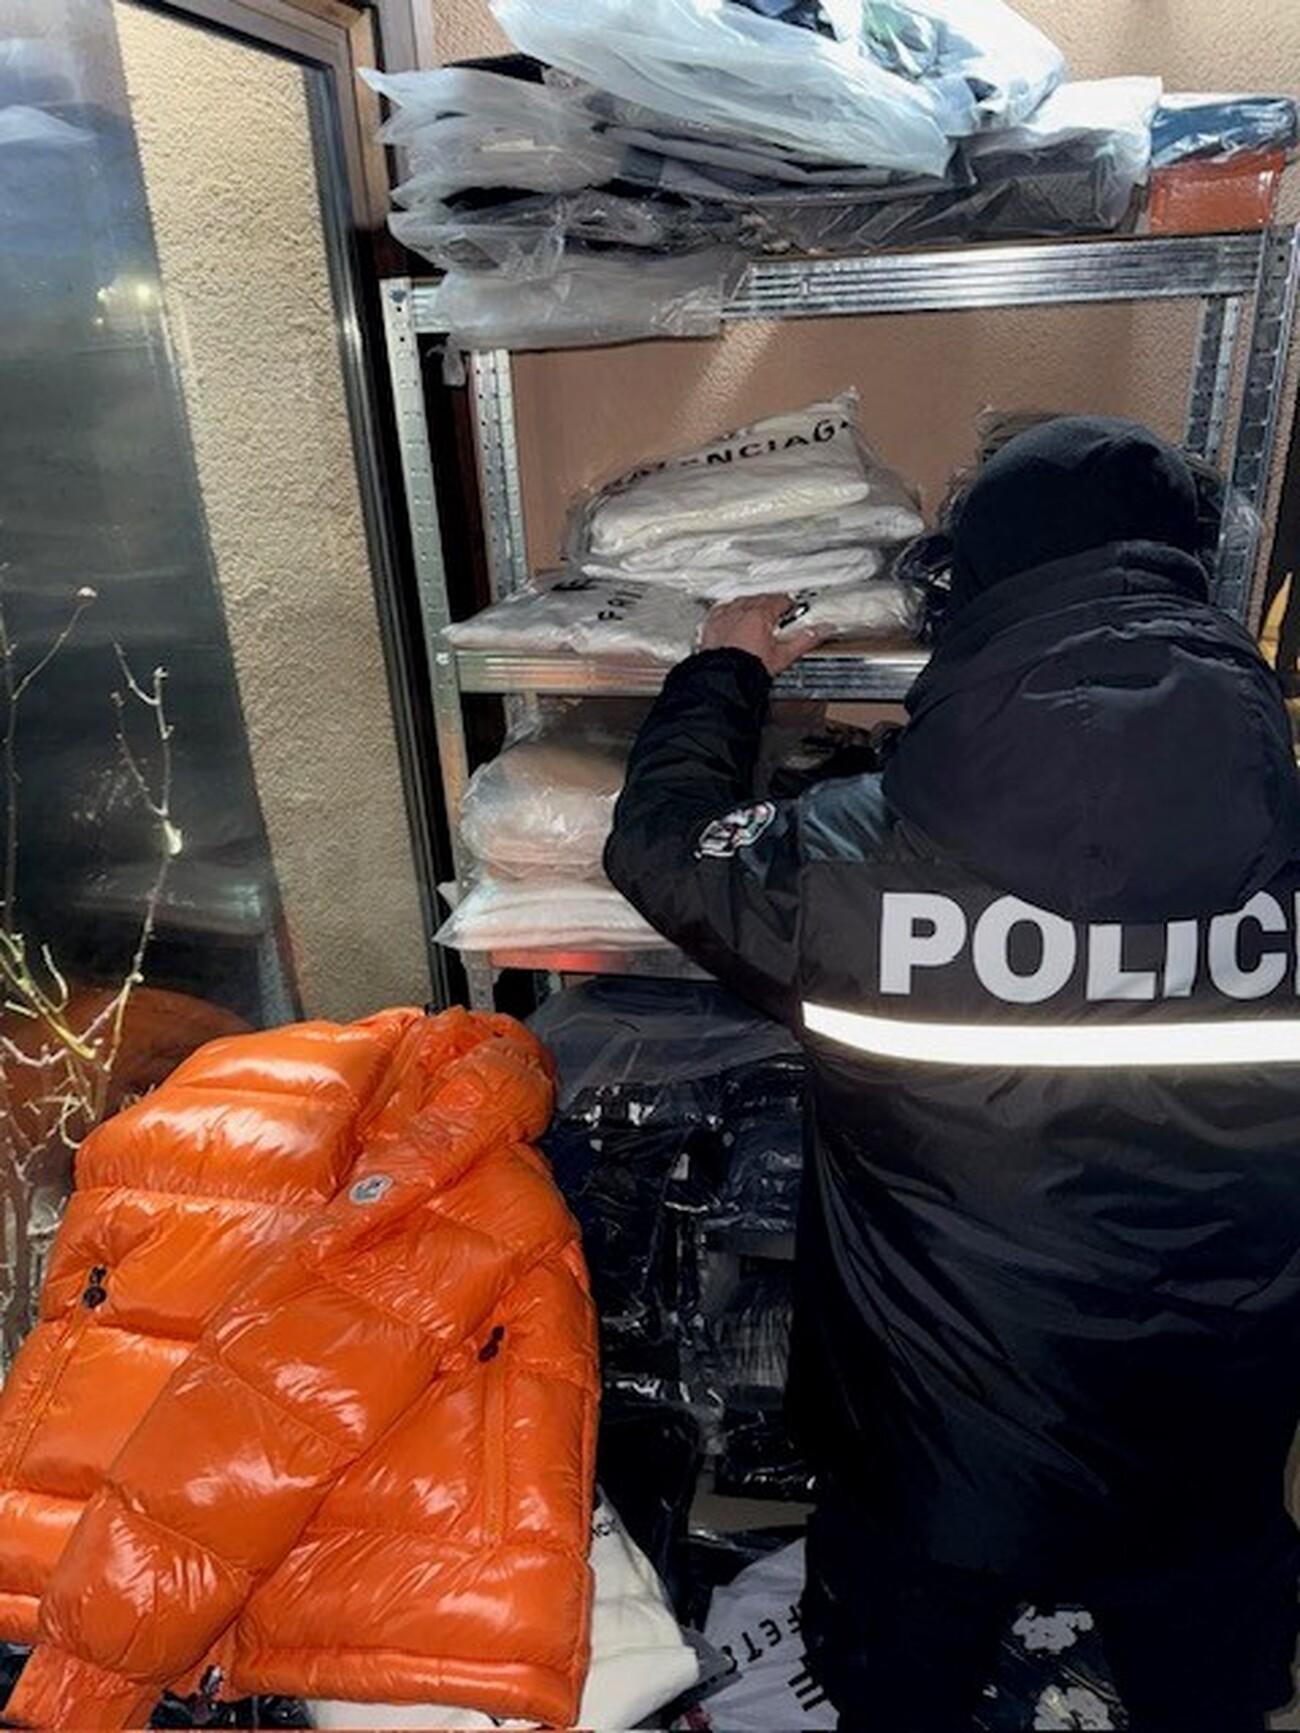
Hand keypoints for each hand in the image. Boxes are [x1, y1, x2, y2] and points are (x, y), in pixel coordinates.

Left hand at [699, 594, 829, 676]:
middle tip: (777, 612)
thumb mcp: (783, 655)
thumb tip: (823, 631)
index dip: (788, 604)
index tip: (792, 609)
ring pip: (740, 602)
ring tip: (756, 613)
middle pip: (760, 599)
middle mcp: (740, 612)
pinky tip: (731, 615)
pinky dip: (729, 611)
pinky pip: (721, 610)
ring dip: (750, 605)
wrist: (724, 680)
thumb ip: (805, 640)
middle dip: (770, 604)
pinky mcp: (711, 626)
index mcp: (760, 615)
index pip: (779, 601)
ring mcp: (724, 618)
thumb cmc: (749, 669)